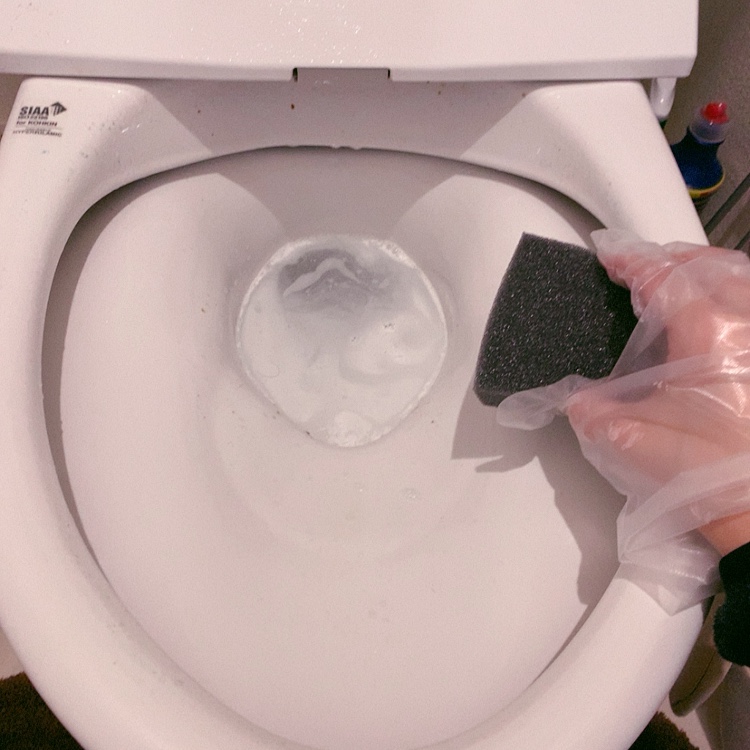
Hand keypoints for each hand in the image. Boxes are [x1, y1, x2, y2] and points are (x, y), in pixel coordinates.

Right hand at [565, 234, 749, 554]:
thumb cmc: (715, 475)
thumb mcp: (632, 440)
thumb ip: (591, 411)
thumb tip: (574, 399)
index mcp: (708, 332)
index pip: (663, 275)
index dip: (630, 258)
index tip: (609, 252)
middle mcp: (747, 324)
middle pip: (706, 263)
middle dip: (667, 257)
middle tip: (636, 265)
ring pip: (738, 276)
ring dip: (701, 271)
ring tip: (673, 282)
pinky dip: (729, 294)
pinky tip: (714, 315)